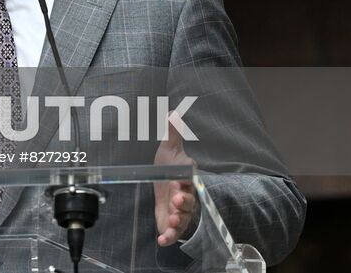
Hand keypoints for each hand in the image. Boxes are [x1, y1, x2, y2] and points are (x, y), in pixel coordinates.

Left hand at [153, 121, 197, 246]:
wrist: (164, 187)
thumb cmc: (169, 168)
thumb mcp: (168, 150)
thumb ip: (172, 133)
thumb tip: (174, 111)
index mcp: (185, 178)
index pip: (189, 179)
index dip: (185, 180)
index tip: (179, 179)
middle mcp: (185, 196)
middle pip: (189, 200)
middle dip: (184, 201)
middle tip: (176, 199)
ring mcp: (179, 211)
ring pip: (182, 217)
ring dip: (177, 219)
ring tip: (170, 218)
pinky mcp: (171, 223)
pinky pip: (173, 233)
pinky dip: (168, 237)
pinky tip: (161, 240)